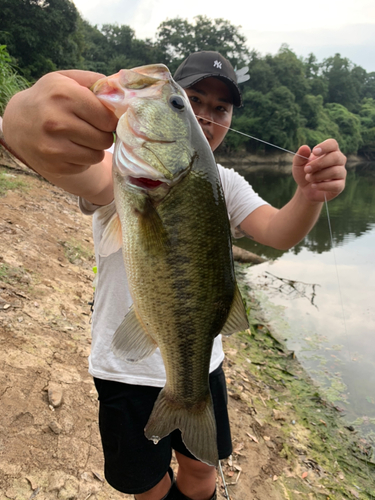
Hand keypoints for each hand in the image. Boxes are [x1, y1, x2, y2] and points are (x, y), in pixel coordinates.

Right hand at [2, 70, 117, 176]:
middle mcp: (57, 122)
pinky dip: (83, 159)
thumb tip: (122, 93)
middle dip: (103, 134)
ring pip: (97, 155)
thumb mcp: (66, 80)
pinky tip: (71, 148)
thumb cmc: (50, 98)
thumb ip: (95, 81)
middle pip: (105, 139)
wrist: (19, 123)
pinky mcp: (54, 165)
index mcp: (64, 95)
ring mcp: (54, 147)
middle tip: (92, 128)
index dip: (110, 119)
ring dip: (94, 148)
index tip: (103, 118)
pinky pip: (85, 166)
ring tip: (82, 138)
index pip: (107, 118)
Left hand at [292, 139, 346, 202]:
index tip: (314, 151)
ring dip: (318, 176)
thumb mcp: (298, 164)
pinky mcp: (340, 185)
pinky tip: (314, 185)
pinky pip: (336, 185)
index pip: (332, 144)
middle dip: (319, 164)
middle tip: (307, 169)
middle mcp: (339, 160)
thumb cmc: (304, 173)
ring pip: (335, 171)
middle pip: (336, 157)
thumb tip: (304, 147)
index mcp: (330, 151)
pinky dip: (322, 186)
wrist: (306, 189)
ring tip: (308, 178)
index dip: (325, 146)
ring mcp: (341, 173)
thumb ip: (300, 156)